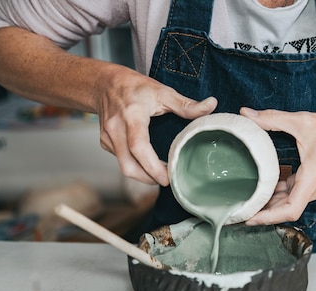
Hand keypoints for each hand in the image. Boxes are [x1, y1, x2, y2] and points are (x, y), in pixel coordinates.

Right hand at [97, 69, 216, 184]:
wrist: (104, 84)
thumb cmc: (135, 87)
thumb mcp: (162, 91)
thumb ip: (187, 104)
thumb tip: (211, 105)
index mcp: (132, 115)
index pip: (138, 146)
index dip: (152, 166)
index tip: (167, 178)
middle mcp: (116, 128)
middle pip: (128, 164)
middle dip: (148, 178)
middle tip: (167, 181)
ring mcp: (108, 137)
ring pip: (124, 166)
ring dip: (142, 175)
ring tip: (160, 175)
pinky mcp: (105, 143)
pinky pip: (121, 160)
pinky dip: (135, 166)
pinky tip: (148, 164)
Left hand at [240, 107, 315, 224]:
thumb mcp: (301, 121)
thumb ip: (271, 118)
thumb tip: (245, 113)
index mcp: (311, 179)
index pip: (290, 210)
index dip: (268, 217)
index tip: (249, 218)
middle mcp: (313, 188)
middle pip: (285, 211)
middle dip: (263, 213)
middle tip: (238, 211)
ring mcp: (313, 187)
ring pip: (288, 204)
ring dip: (269, 205)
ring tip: (245, 202)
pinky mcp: (312, 182)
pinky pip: (292, 195)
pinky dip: (276, 195)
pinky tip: (261, 189)